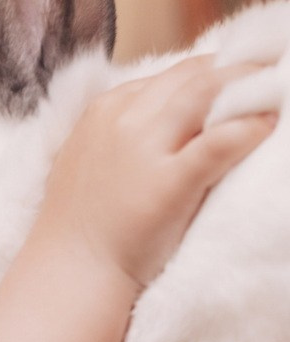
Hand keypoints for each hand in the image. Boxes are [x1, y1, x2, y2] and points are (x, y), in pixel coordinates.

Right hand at [37, 55, 278, 289]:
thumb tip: (172, 121)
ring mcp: (146, 149)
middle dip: (239, 69)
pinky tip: (269, 124)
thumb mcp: (91, 158)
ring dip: (249, 86)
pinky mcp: (169, 183)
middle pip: (195, 74)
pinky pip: (219, 142)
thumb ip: (125, 131)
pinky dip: (249, 127)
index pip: (173, 73)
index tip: (241, 77)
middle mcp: (125, 119)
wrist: (72, 271)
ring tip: (277, 90)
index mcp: (106, 109)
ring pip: (207, 93)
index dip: (214, 71)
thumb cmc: (85, 223)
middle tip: (273, 70)